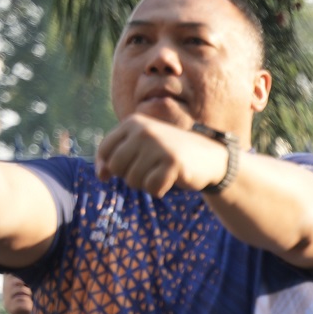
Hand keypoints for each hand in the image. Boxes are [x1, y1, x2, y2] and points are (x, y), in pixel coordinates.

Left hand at [94, 114, 229, 195]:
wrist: (211, 157)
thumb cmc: (171, 153)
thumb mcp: (143, 146)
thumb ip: (119, 155)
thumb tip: (101, 175)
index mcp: (134, 123)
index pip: (105, 150)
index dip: (106, 166)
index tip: (113, 175)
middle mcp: (144, 131)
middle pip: (117, 167)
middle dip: (129, 176)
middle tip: (147, 172)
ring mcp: (158, 146)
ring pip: (133, 180)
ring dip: (145, 184)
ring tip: (160, 174)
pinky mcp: (172, 163)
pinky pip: (151, 188)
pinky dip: (159, 190)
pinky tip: (169, 181)